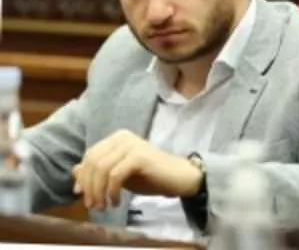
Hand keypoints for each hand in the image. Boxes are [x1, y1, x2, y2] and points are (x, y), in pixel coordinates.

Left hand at [72, 130, 202, 210]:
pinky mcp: (139, 156)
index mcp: (117, 138)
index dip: (83, 176)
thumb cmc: (150, 175)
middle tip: (93, 205)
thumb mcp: (119, 174)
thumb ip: (99, 171)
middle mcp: (123, 137)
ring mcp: (131, 145)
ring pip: (102, 168)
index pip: (90, 155)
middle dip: (89, 186)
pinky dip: (111, 191)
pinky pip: (115, 175)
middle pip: (93, 161)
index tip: (81, 195)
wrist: (178, 177)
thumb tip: (74, 170)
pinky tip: (116, 202)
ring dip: (98, 191)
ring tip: (103, 206)